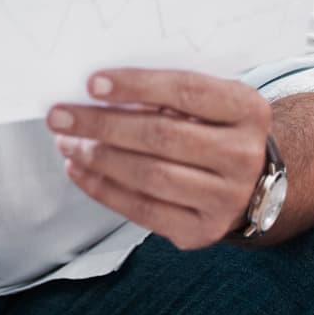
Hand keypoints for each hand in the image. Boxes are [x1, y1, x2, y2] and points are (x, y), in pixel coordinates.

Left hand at [47, 69, 270, 248]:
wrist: (254, 181)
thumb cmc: (214, 126)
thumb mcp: (208, 99)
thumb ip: (165, 93)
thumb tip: (95, 92)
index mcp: (247, 109)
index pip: (186, 91)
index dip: (137, 85)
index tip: (92, 83)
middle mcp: (243, 155)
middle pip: (161, 136)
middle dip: (101, 124)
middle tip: (59, 115)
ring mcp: (227, 198)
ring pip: (150, 175)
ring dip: (97, 157)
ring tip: (66, 142)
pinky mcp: (203, 230)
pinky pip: (144, 211)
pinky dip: (103, 189)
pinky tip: (79, 170)